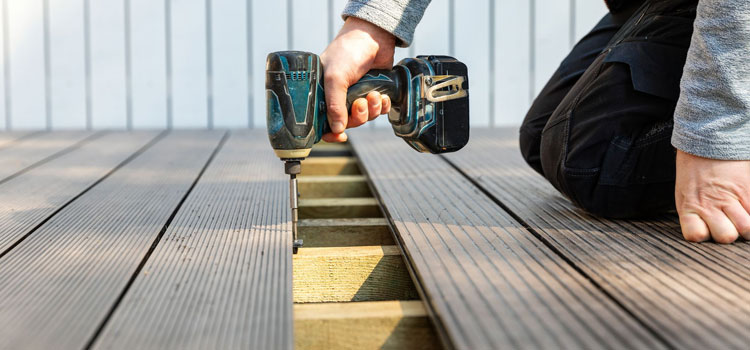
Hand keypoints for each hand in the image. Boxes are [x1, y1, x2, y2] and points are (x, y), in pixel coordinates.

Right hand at [319, 17, 395, 141]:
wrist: (373, 36)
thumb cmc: (348, 51)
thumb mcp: (335, 77)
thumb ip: (335, 105)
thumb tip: (337, 130)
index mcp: (322, 93)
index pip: (322, 121)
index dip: (330, 133)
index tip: (341, 136)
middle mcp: (338, 96)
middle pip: (347, 122)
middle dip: (357, 116)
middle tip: (361, 103)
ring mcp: (356, 94)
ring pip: (364, 117)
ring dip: (371, 110)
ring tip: (374, 94)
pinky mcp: (373, 92)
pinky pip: (378, 110)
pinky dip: (381, 106)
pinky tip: (382, 97)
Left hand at [675, 150, 749, 242]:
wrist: (708, 142)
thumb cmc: (694, 171)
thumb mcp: (684, 194)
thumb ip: (693, 215)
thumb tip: (705, 234)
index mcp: (690, 207)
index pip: (695, 235)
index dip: (702, 235)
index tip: (705, 230)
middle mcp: (710, 204)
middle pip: (726, 236)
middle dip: (728, 233)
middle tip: (726, 223)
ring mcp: (731, 198)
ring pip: (746, 228)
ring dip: (746, 227)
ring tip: (741, 218)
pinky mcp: (748, 190)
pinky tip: (747, 209)